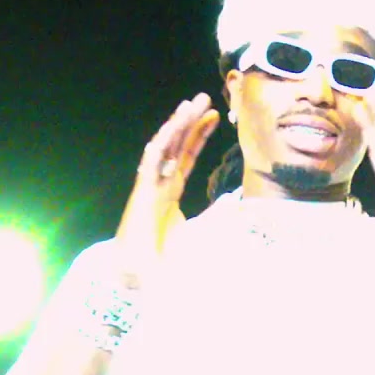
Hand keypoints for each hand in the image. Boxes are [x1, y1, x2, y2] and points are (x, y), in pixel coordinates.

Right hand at [113, 93, 219, 282]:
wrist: (146, 277)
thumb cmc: (169, 258)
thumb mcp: (203, 230)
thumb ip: (217, 214)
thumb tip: (233, 199)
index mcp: (172, 190)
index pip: (187, 154)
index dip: (200, 134)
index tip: (215, 115)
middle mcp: (160, 183)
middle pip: (176, 145)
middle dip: (189, 121)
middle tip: (204, 98)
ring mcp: (149, 186)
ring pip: (163, 147)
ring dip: (176, 125)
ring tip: (190, 105)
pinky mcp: (141, 193)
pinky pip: (150, 163)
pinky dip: (160, 145)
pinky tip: (170, 129)